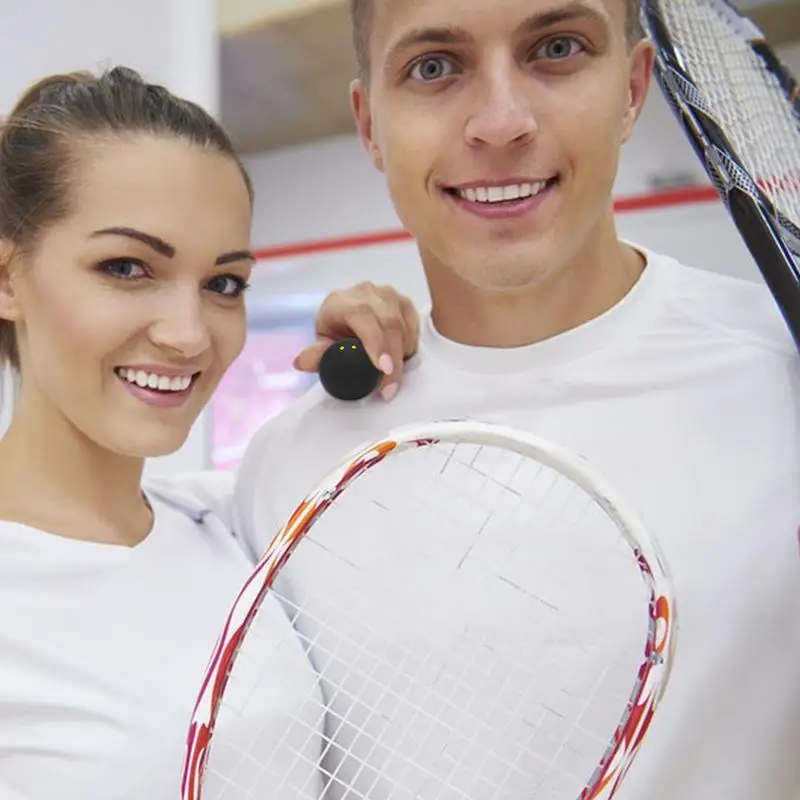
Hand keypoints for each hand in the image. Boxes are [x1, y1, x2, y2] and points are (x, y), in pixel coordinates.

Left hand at [294, 281, 418, 400]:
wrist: (348, 315)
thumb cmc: (336, 332)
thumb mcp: (322, 344)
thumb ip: (315, 355)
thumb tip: (302, 362)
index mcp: (342, 302)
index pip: (363, 316)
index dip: (376, 342)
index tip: (384, 369)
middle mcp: (367, 292)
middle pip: (389, 322)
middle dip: (393, 357)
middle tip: (390, 387)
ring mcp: (388, 294)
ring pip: (403, 325)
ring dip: (401, 353)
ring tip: (391, 374)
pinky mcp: (404, 301)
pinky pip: (413, 326)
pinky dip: (409, 345)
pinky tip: (398, 356)